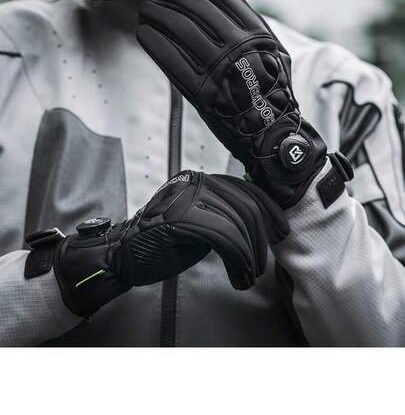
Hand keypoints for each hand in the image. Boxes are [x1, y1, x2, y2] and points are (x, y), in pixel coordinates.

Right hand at [25, 170, 287, 316]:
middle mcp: (195, 182)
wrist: (123, 256)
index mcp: (199, 180)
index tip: (280, 231)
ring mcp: (188, 198)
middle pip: (245, 204)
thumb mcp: (197, 221)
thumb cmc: (160, 244)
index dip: (268, 210)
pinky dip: (238, 260)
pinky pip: (225, 237)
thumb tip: (255, 223)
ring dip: (250, 254)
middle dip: (262, 236)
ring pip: (238, 222)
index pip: (243, 188)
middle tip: (263, 263)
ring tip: (248, 275)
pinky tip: (239, 276)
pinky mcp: (183, 218)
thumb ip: (220, 215)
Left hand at [136, 0, 327, 207]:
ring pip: (178, 30)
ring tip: (147, 11)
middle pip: (193, 9)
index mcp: (255, 35)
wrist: (269, 131)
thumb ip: (257, 24)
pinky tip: (145, 34)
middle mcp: (236, 49)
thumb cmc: (273, 94)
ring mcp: (217, 70)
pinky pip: (169, 59)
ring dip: (157, 15)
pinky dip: (153, 42)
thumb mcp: (278, 52)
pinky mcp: (200, 91)